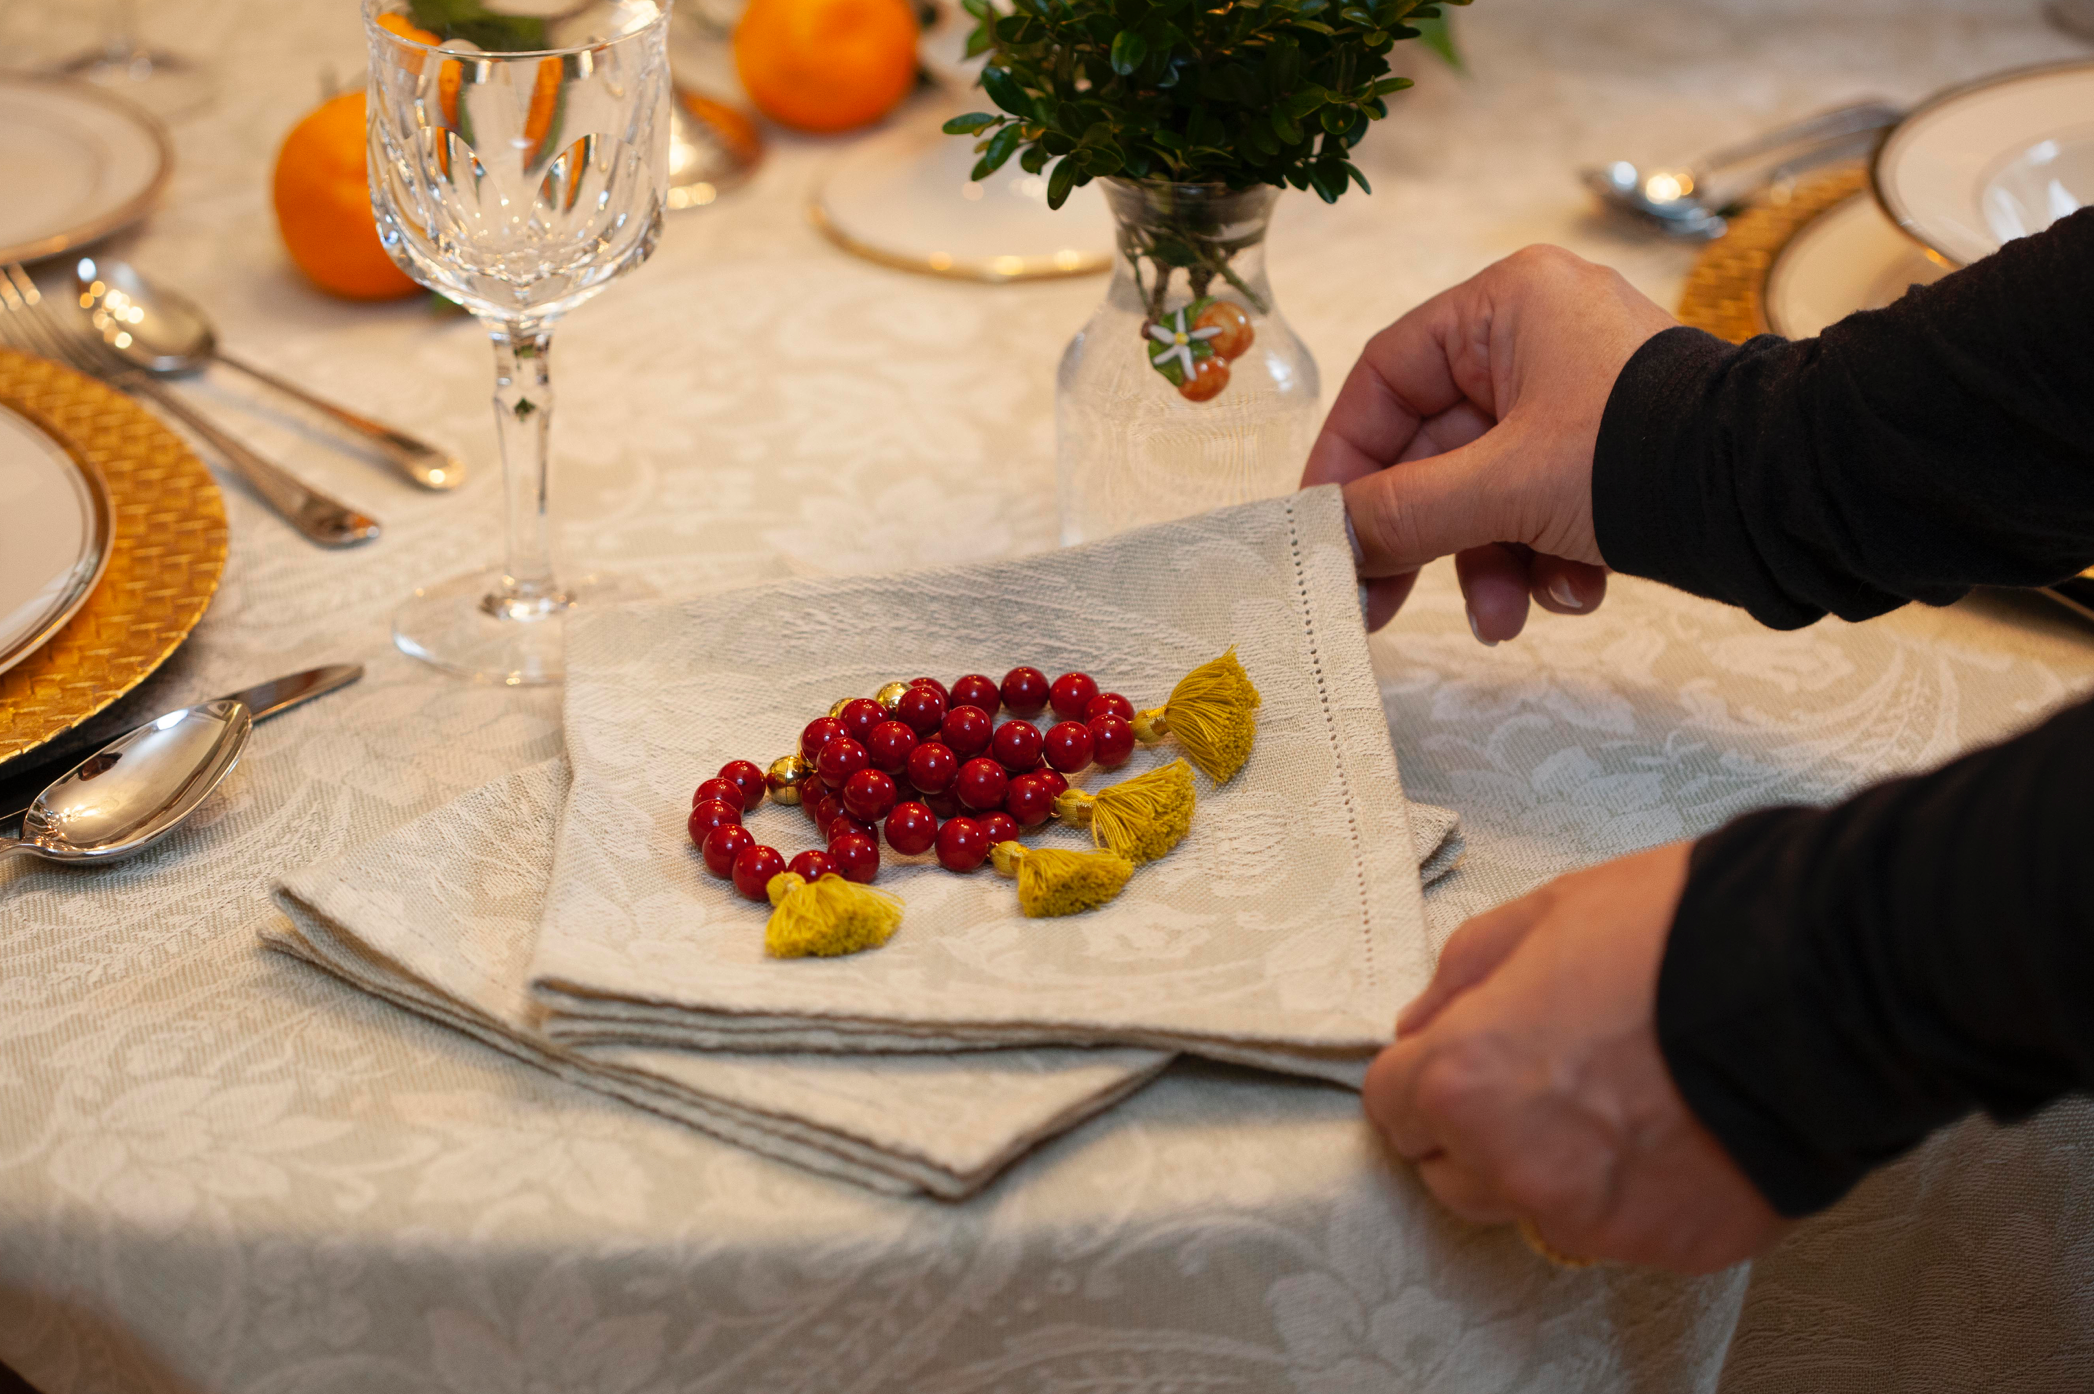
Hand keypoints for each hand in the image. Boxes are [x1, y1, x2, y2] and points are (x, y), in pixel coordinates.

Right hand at [1301, 246, 1676, 637]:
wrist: (1788, 499)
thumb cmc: (1651, 456)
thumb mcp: (1506, 487)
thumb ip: (1405, 513)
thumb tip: (1329, 538)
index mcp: (1508, 305)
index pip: (1387, 375)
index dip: (1347, 457)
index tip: (1325, 528)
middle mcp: (1539, 337)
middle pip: (1435, 446)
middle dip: (1426, 537)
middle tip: (1380, 605)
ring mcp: (1577, 397)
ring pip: (1488, 488)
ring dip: (1489, 563)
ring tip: (1509, 618)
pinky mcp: (1610, 451)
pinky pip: (1541, 504)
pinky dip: (1544, 557)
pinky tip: (1573, 593)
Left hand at [1362, 843, 1788, 1272]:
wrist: (1817, 983)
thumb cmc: (1678, 936)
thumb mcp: (1544, 914)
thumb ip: (1463, 975)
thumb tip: (1424, 1022)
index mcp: (1465, 1077)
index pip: (1392, 1106)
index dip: (1424, 1075)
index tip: (1460, 1059)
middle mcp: (1513, 1163)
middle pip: (1449, 1171)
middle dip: (1476, 1129)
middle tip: (1545, 1075)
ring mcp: (1589, 1215)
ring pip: (1527, 1208)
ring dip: (1547, 1168)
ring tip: (1619, 1100)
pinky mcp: (1664, 1245)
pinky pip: (1616, 1227)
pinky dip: (1632, 1191)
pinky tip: (1676, 1130)